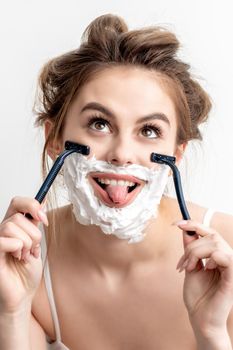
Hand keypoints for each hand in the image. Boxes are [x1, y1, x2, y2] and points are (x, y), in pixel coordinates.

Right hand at [0, 197, 47, 312]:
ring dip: (26, 243)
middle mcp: (2, 230)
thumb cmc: (26, 272)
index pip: (17, 202)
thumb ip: (35, 224)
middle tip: (32, 248)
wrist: (22, 294)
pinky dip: (17, 248)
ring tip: (23, 255)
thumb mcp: (36, 243)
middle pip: (18, 216)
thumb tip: (41, 203)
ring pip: (13, 226)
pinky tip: (16, 258)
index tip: (43, 217)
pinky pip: (4, 240)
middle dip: (33, 234)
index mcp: (13, 226)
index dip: (31, 205)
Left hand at [175, 220, 232, 333]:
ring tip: (188, 268)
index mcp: (218, 256)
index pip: (211, 233)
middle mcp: (227, 259)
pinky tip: (204, 268)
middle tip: (182, 263)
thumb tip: (186, 229)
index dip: (194, 224)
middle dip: (191, 247)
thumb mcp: (190, 266)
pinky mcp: (232, 278)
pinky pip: (226, 258)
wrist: (200, 319)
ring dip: (195, 253)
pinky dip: (211, 258)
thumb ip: (190, 249)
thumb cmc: (197, 296)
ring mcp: (231, 268)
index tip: (176, 223)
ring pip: (215, 244)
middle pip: (211, 237)